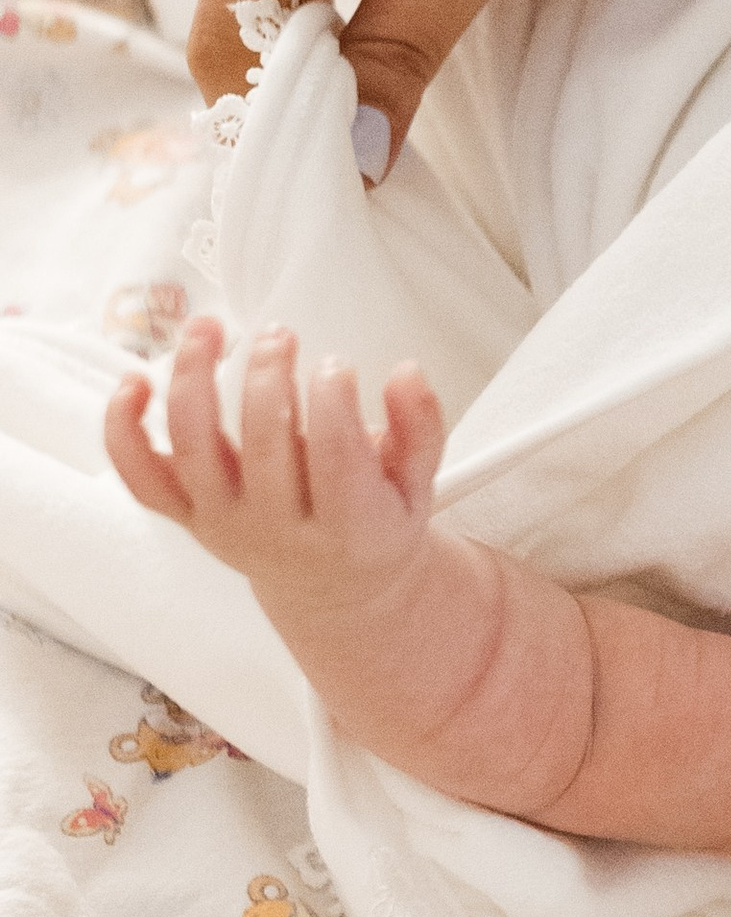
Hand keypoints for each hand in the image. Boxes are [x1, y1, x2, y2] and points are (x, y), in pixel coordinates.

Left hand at [106, 316, 444, 609]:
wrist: (332, 589)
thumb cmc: (375, 524)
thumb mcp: (420, 484)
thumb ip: (421, 426)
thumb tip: (406, 372)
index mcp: (347, 527)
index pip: (335, 462)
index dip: (333, 406)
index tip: (338, 364)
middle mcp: (276, 530)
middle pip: (262, 449)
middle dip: (268, 379)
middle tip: (280, 336)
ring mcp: (223, 523)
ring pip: (194, 450)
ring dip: (194, 379)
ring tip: (210, 327)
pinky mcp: (187, 515)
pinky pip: (142, 478)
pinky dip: (124, 430)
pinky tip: (135, 381)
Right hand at [186, 0, 679, 146]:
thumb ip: (401, 47)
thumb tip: (349, 159)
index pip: (228, 29)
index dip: (271, 119)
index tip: (343, 182)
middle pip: (243, 8)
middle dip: (296, 92)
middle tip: (372, 165)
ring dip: (324, 51)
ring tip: (388, 113)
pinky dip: (345, 3)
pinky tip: (395, 41)